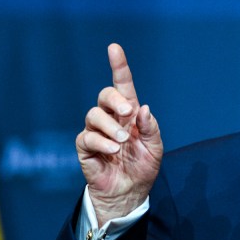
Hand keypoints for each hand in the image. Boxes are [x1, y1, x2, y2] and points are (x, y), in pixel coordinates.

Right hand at [75, 43, 163, 223]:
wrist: (129, 192)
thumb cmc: (142, 167)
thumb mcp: (155, 148)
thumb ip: (150, 128)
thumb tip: (143, 108)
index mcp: (129, 114)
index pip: (122, 85)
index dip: (118, 66)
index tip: (114, 48)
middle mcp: (111, 118)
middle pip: (104, 95)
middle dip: (114, 99)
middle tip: (127, 113)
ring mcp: (96, 132)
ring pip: (94, 115)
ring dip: (110, 127)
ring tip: (122, 143)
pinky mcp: (85, 147)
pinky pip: (86, 137)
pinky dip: (102, 142)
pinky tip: (113, 151)